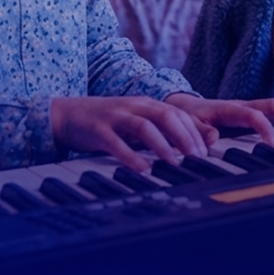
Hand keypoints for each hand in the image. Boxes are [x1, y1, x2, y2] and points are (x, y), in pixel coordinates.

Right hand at [50, 95, 208, 171]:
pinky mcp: (98, 130)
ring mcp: (116, 117)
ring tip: (174, 163)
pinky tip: (142, 169)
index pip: (178, 113)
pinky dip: (131, 157)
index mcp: (146, 104)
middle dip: (185, 136)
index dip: (194, 131)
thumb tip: (188, 147)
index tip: (206, 151)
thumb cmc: (108, 123)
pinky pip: (116, 143)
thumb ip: (160, 131)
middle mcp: (134, 106)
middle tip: (197, 158)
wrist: (67, 115)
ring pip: (144, 127)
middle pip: (166, 116)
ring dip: (162, 145)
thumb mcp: (136, 122)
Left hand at [165, 93, 273, 144]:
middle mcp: (242, 105)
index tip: (273, 145)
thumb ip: (200, 131)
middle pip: (272, 106)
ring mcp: (248, 108)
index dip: (265, 128)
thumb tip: (214, 138)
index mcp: (228, 109)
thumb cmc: (186, 116)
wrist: (183, 105)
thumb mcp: (186, 124)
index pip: (253, 115)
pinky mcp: (251, 113)